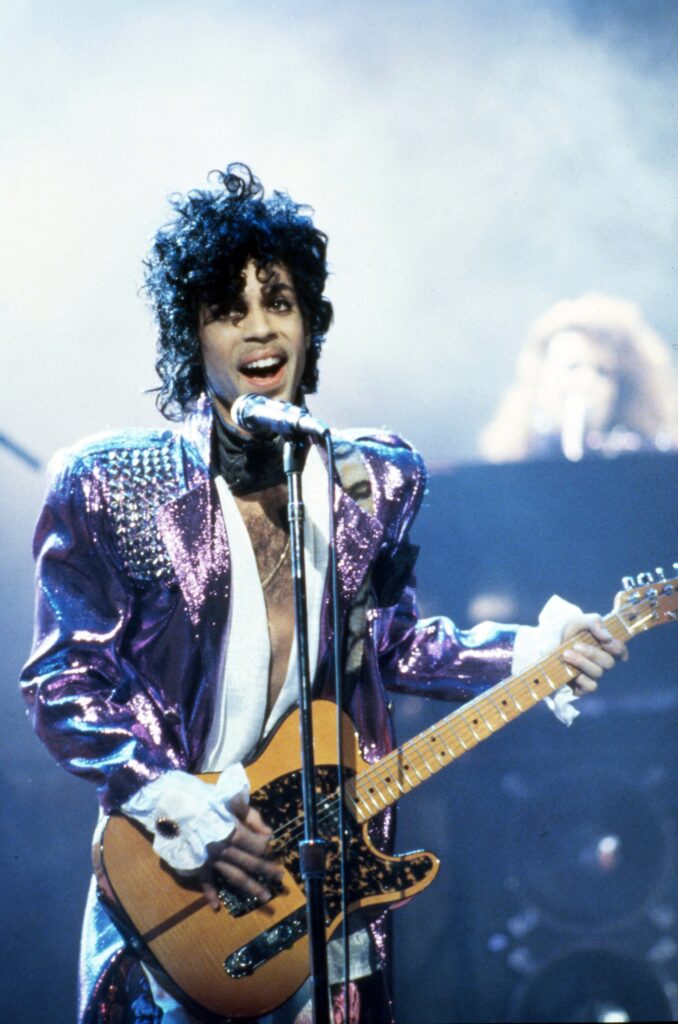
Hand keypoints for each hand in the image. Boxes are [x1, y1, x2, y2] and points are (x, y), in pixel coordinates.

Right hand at [198, 796, 282, 910]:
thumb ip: (251, 816)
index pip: (258, 845)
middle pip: (251, 862)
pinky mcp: (197, 865)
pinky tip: (217, 907)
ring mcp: (211, 860)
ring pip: (235, 876)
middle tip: (280, 879)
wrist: (172, 806)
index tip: (270, 846)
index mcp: (234, 831)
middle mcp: (225, 849)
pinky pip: (205, 882)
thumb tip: (268, 833)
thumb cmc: (203, 800)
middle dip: (267, 870)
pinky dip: (210, 894)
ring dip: (251, 887)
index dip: (266, 846)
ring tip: (265, 897)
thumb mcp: (229, 799)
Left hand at [561, 613, 627, 693]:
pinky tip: (569, 670)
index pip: (620, 651)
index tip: (606, 642)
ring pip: (597, 673)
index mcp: (605, 647)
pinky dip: (581, 679)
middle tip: (576, 645)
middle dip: (592, 653)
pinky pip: (590, 687)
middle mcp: (601, 662)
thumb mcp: (580, 621)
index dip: (617, 648)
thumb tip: (607, 637)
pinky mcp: (583, 686)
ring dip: (581, 662)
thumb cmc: (568, 630)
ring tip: (566, 654)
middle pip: (608, 663)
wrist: (547, 643)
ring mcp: (592, 675)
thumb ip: (595, 622)